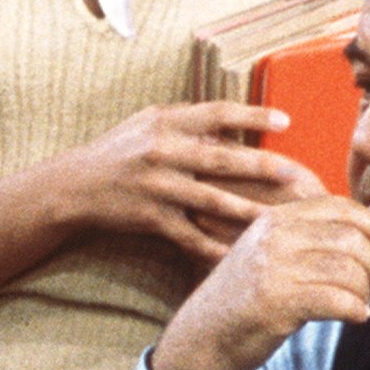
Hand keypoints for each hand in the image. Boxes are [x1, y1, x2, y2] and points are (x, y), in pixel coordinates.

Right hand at [61, 101, 325, 263]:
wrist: (76, 186)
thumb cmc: (118, 149)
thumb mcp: (148, 123)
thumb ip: (188, 121)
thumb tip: (233, 123)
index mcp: (165, 123)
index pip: (216, 113)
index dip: (252, 115)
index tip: (286, 120)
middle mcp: (162, 152)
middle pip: (220, 158)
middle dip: (260, 166)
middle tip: (294, 173)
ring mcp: (157, 187)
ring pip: (211, 200)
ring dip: (247, 210)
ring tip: (277, 218)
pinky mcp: (151, 218)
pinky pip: (189, 236)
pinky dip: (214, 248)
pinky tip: (239, 257)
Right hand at [147, 195, 369, 369]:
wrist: (201, 341)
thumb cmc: (245, 302)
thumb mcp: (269, 256)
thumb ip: (308, 239)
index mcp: (274, 219)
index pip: (340, 208)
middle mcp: (272, 237)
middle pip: (351, 238)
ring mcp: (272, 268)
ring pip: (349, 270)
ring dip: (366, 292)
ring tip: (360, 304)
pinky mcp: (276, 303)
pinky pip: (339, 300)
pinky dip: (357, 311)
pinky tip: (354, 318)